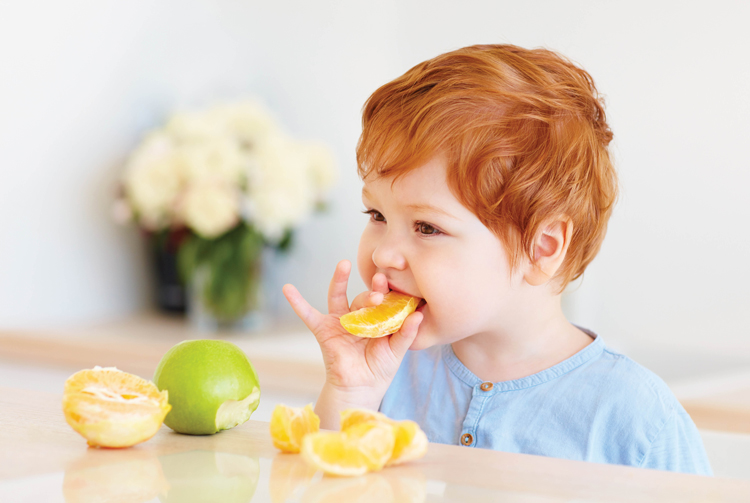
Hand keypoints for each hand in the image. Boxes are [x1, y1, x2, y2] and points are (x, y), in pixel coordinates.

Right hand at [282, 260, 422, 422]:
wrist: (360, 390)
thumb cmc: (380, 368)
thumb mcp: (397, 350)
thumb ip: (406, 333)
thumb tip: (419, 315)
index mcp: (375, 317)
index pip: (382, 300)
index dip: (388, 292)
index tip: (397, 286)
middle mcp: (357, 315)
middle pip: (362, 297)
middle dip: (371, 291)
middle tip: (381, 284)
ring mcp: (339, 321)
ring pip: (338, 296)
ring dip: (339, 280)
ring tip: (343, 265)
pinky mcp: (323, 331)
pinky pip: (308, 315)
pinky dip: (297, 302)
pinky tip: (288, 289)